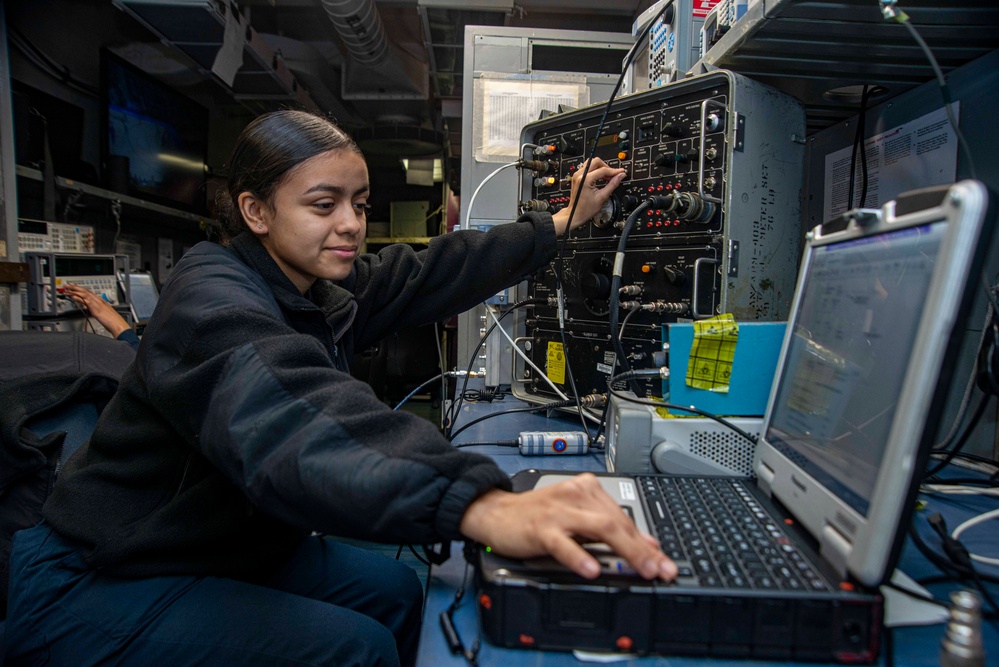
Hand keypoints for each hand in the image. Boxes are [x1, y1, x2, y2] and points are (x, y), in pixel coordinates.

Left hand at [62, 283, 130, 337]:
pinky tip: (73, 296)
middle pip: (86, 291)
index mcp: (101, 301)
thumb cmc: (113, 321)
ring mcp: (97, 303)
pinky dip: (79, 298)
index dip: (81, 289)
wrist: (118, 325)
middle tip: (67, 285)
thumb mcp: (103, 314)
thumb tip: (92, 311)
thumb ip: (96, 311)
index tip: (74, 287)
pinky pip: (86, 301)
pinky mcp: (96, 308)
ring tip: (67, 289)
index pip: (89, 292)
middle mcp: (99, 300)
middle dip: (76, 287)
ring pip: (85, 294)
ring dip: (75, 291)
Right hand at [459, 473, 676, 580]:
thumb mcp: (577, 519)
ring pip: (599, 528)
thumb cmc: (537, 517)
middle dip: (643, 549)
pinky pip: (563, 543)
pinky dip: (580, 556)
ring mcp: (559, 510)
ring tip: (641, 569)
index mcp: (588, 490)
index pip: (624, 517)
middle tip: (660, 570)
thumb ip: (609, 528)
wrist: (496, 512)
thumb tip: (647, 544)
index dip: (647, 542)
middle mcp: (576, 495)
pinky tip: (592, 569)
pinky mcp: (540, 527)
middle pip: (617, 521)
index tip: (665, 563)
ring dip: (625, 550)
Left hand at [551, 158, 626, 235]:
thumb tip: (620, 176)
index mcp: (585, 179)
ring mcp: (577, 175)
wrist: (575, 214)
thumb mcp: (602, 197)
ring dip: (601, 168)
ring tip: (607, 177)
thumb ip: (612, 184)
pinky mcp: (577, 177)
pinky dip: (596, 170)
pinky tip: (601, 178)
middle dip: (606, 167)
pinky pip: (588, 168)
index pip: (603, 170)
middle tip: (613, 175)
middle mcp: (579, 175)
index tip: (621, 172)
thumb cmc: (586, 209)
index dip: (614, 171)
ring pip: (592, 163)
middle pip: (596, 161)